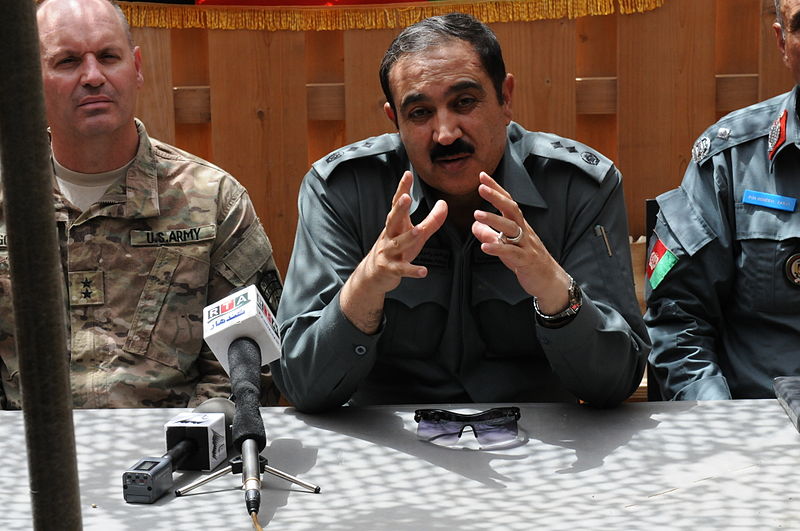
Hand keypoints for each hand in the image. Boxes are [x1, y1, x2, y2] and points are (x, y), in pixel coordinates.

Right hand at [340, 171, 447, 332]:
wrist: (373, 274)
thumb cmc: (396, 250)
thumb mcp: (415, 235)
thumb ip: (431, 221)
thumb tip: (444, 203)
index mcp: (395, 224)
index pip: (397, 203)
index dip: (402, 189)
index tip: (407, 174)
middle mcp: (389, 235)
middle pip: (393, 219)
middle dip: (399, 209)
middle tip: (406, 198)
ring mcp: (388, 252)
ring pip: (398, 244)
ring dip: (408, 237)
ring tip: (418, 231)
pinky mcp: (390, 268)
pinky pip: (402, 269)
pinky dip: (412, 270)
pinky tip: (423, 271)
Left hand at [471, 172, 570, 314]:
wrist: (549, 280)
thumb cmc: (526, 260)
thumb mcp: (506, 246)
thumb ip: (490, 235)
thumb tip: (474, 226)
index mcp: (519, 225)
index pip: (507, 202)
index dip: (496, 188)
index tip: (482, 176)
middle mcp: (524, 231)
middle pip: (512, 209)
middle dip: (496, 197)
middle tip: (481, 188)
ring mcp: (526, 245)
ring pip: (511, 229)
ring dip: (494, 220)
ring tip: (477, 215)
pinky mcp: (526, 260)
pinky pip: (512, 253)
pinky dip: (498, 248)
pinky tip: (484, 247)